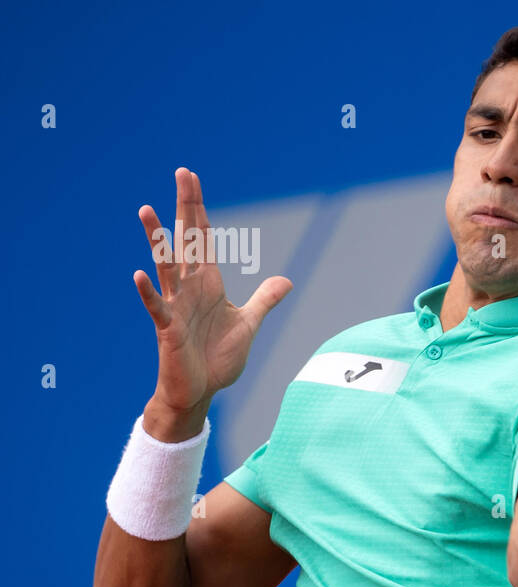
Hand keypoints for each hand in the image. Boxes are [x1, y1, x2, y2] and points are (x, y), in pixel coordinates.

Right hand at [133, 167, 291, 419]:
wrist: (201, 391)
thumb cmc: (219, 358)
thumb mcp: (249, 323)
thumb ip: (264, 300)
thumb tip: (286, 280)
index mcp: (209, 283)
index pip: (204, 238)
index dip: (199, 209)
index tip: (191, 179)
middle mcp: (189, 288)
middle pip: (187, 241)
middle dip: (186, 208)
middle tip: (182, 173)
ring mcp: (176, 306)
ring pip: (166, 267)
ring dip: (157, 240)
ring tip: (146, 210)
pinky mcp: (168, 329)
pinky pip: (157, 308)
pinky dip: (149, 293)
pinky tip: (140, 274)